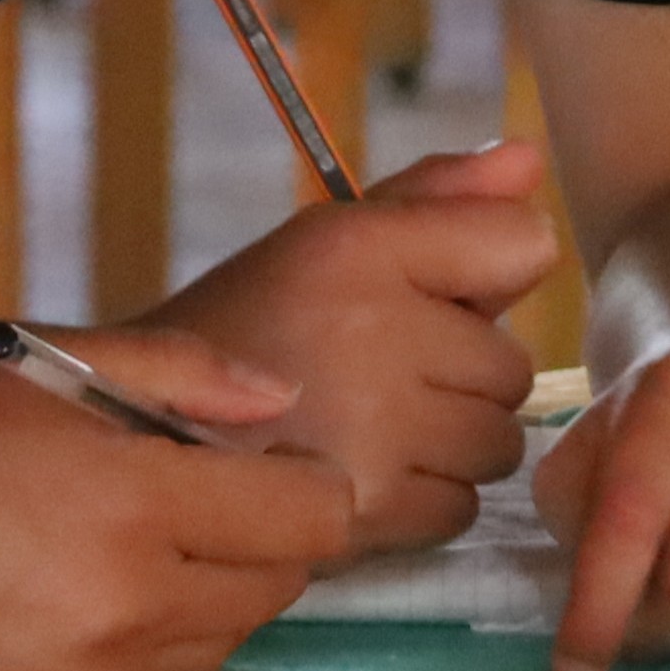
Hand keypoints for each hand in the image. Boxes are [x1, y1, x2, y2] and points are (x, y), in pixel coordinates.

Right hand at [0, 327, 352, 670]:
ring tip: (126, 555)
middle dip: (256, 538)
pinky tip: (84, 610)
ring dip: (204, 599)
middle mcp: (135, 607)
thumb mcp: (40, 361)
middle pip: (279, 585)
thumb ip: (176, 370)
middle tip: (188, 504)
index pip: (312, 515)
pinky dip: (149, 653)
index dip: (301, 480)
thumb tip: (284, 397)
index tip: (263, 463)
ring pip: (224, 645)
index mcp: (138, 503)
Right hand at [148, 140, 560, 546]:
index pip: (517, 244)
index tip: (424, 300)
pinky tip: (359, 481)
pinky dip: (421, 504)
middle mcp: (369, 324)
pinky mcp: (368, 509)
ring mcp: (372, 424)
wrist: (139, 438)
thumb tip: (531, 162)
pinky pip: (460, 507)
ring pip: (498, 444)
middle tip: (373, 381)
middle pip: (513, 366)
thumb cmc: (245, 335)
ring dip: (448, 449)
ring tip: (368, 434)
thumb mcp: (326, 247)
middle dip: (458, 381)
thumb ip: (435, 204)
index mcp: (353, 243)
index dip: (481, 281)